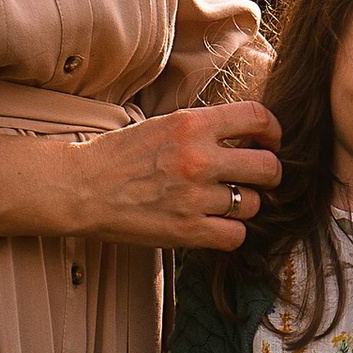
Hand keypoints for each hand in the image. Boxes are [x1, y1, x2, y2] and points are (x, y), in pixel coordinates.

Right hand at [0, 98, 280, 250]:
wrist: (80, 187)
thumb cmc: (119, 155)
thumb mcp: (162, 124)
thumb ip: (203, 127)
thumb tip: (247, 134)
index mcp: (192, 124)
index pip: (258, 117)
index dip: (272, 130)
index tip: (269, 141)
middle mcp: (199, 158)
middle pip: (268, 167)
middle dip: (268, 173)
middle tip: (254, 178)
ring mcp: (195, 197)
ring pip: (254, 204)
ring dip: (245, 205)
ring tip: (224, 202)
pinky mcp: (187, 230)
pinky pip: (236, 235)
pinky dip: (230, 232)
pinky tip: (214, 225)